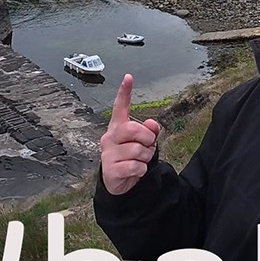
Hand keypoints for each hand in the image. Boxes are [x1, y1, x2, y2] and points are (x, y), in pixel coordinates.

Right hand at [99, 73, 161, 194]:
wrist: (119, 182)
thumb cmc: (131, 158)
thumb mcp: (142, 143)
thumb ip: (149, 131)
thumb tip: (152, 123)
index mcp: (117, 127)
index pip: (120, 107)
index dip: (124, 92)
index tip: (128, 77)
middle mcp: (109, 137)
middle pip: (133, 129)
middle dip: (147, 138)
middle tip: (148, 146)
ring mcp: (108, 154)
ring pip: (138, 150)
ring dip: (146, 157)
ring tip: (141, 161)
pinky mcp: (110, 170)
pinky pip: (135, 166)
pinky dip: (141, 170)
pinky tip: (136, 171)